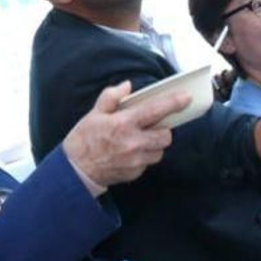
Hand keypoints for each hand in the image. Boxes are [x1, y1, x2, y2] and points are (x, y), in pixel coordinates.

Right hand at [61, 81, 185, 188]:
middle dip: (163, 129)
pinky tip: (130, 153)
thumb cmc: (84, 140)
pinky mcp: (135, 173)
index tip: (185, 97)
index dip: (173, 103)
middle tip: (152, 126)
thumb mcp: (94, 114)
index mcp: (124, 124)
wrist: (75, 170)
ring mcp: (136, 160)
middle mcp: (133, 143)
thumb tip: (127, 86)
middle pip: (165, 135)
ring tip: (140, 140)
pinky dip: (144, 156)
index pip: (155, 110)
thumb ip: (111, 97)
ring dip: (155, 144)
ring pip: (160, 151)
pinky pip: (149, 163)